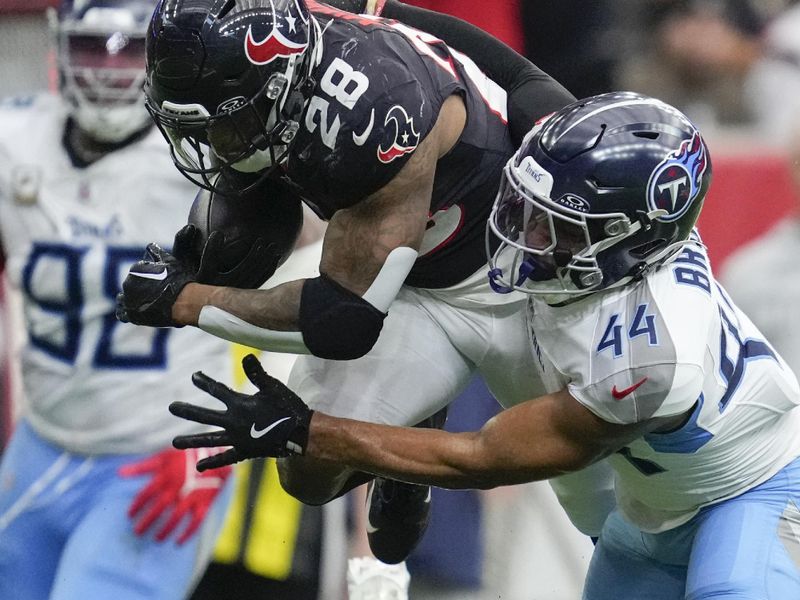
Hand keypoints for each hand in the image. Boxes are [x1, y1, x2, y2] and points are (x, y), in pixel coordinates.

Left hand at [115, 241, 196, 326]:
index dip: (148, 276)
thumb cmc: (179, 281)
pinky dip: (126, 312)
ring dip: (131, 299)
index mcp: (135, 269)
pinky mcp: (131, 314)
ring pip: (124, 299)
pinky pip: (122, 314)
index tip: (158, 281)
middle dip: (140, 288)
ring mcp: (128, 300)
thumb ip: (157, 252)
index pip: (138, 272)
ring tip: (146, 303)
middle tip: (155, 293)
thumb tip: (149, 245)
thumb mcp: (170, 261)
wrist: (184, 302)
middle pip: (131, 285)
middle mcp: (128, 283)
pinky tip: (135, 311)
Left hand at [119, 447, 231, 544]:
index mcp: (165, 477)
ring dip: (165, 529)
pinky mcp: (204, 502)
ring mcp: (191, 496)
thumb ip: (142, 467)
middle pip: (159, 508)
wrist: (215, 455)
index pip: (146, 494)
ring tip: (156, 539)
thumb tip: (119, 473)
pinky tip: (178, 542)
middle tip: (137, 533)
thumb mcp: (163, 456)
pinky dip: (188, 533)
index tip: (129, 515)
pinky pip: (196, 521)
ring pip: (176, 517)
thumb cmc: (186, 456)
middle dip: (147, 521)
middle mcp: (177, 488)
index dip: (136, 506)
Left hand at [170, 354, 312, 469]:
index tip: (194, 376)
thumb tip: (246, 356)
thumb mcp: (273, 387)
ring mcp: (237, 439)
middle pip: (205, 415)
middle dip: (188, 410)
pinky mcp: (245, 451)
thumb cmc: (287, 407)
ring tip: (174, 443)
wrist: (300, 433)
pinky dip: (213, 461)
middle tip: (172, 407)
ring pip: (210, 440)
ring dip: (191, 440)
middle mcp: (234, 422)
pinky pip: (226, 458)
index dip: (205, 382)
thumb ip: (257, 374)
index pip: (218, 390)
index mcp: (240, 404)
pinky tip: (199, 466)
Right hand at [171, 223, 279, 288]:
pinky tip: (276, 257)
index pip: (208, 263)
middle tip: (261, 241)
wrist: (192, 299)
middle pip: (239, 272)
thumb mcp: (179, 257)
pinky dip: (267, 270)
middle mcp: (220, 289)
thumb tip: (190, 227)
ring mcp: (233, 293)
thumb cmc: (185, 273)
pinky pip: (258, 282)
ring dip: (263, 262)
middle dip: (252, 257)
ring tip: (273, 246)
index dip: (212, 250)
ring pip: (252, 278)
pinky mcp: (243, 293)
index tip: (218, 234)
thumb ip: (183, 241)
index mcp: (203, 279)